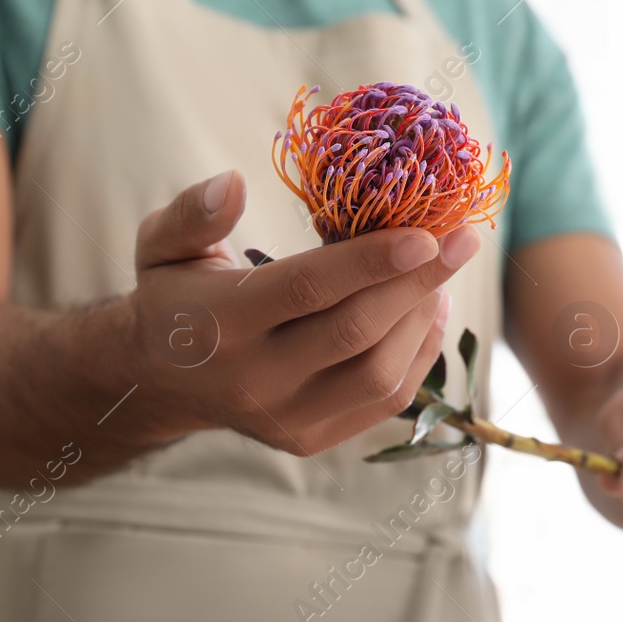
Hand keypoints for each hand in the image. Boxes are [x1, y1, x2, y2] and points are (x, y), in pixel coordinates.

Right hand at [120, 168, 480, 456]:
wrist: (159, 380)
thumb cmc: (174, 293)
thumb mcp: (161, 243)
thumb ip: (193, 212)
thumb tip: (236, 182)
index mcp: (216, 323)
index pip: (305, 289)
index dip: (370, 261)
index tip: (426, 232)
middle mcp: (252, 379)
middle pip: (354, 332)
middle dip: (418, 281)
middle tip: (464, 238)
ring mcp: (284, 418)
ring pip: (378, 374)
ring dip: (422, 317)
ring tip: (442, 270)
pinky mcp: (309, 439)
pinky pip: (383, 402)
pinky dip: (419, 354)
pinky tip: (428, 309)